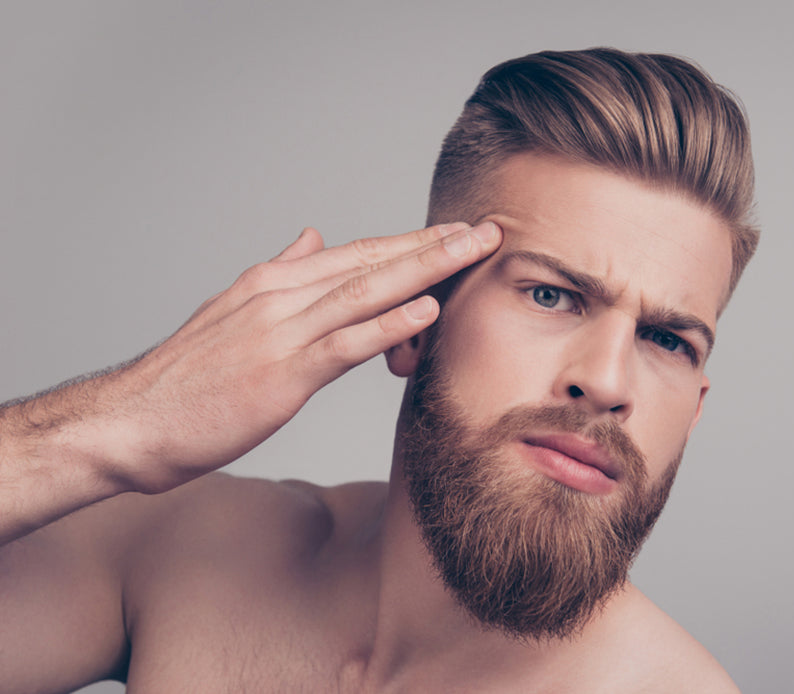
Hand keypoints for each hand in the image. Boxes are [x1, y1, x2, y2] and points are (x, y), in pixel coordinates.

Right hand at [98, 221, 500, 493]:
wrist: (130, 422)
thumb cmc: (185, 379)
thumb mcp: (232, 311)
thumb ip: (280, 274)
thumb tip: (311, 236)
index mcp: (274, 282)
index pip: (358, 253)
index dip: (412, 242)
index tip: (456, 232)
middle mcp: (282, 296)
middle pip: (372, 261)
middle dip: (434, 244)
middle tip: (487, 229)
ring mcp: (282, 332)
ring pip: (368, 290)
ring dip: (426, 269)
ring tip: (473, 251)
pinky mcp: (282, 374)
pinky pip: (345, 343)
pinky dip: (389, 324)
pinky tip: (427, 310)